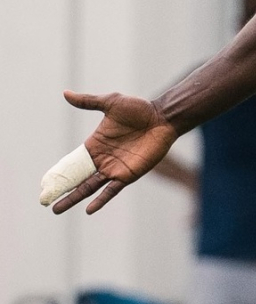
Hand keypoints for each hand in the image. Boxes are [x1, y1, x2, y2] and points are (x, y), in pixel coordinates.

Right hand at [48, 92, 177, 213]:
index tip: (44, 183)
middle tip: (44, 201)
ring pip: (89, 187)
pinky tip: (88, 209)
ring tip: (57, 210)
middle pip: (77, 179)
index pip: (72, 163)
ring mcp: (114, 168)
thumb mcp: (111, 103)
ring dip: (74, 198)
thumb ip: (89, 102)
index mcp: (94, 144)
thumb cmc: (139, 109)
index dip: (58, 173)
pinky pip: (112, 190)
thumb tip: (65, 93)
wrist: (163, 118)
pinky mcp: (128, 174)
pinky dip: (100, 200)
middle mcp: (102, 159)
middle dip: (61, 190)